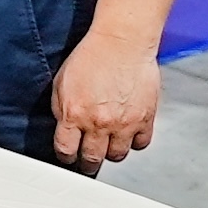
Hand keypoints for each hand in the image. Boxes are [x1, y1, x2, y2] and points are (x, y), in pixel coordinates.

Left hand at [51, 27, 161, 165]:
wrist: (121, 43)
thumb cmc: (91, 56)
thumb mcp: (61, 83)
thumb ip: (61, 109)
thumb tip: (63, 128)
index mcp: (74, 114)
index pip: (66, 151)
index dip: (65, 157)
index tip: (68, 157)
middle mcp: (99, 122)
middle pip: (92, 159)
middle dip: (86, 163)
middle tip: (86, 162)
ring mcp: (124, 123)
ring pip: (117, 156)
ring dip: (110, 153)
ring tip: (107, 146)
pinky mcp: (145, 119)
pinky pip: (140, 144)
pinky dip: (134, 142)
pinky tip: (127, 135)